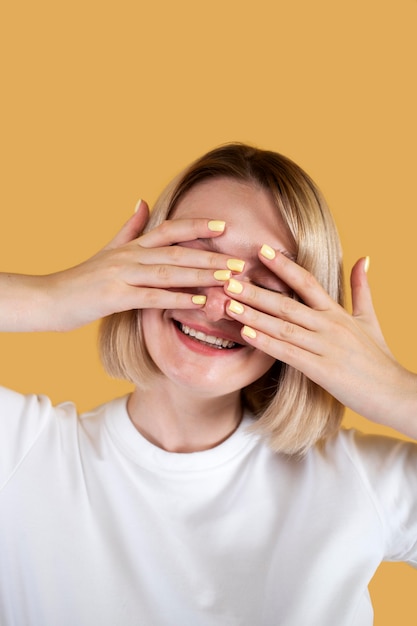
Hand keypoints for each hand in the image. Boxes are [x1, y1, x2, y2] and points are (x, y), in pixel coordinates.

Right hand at [1, 203, 236, 332]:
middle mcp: (129, 256)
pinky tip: (198, 301)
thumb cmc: (82, 279)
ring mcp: (122, 275)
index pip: (169, 230)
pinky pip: (151, 297)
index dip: (196, 227)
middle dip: (210, 256)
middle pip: (176, 252)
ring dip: (201, 275)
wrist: (48, 299)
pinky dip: (177, 299)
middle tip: (239, 261)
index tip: (223, 226)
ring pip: (168, 272)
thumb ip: (129, 228)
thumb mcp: (107, 250)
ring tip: (228, 279)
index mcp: (131, 246)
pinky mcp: (114, 297)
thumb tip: (140, 201)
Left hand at [224, 247, 416, 437]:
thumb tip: (364, 257)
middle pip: (287, 304)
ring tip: (229, 303)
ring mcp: (326, 348)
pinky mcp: (323, 371)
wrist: (395, 393)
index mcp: (337, 312)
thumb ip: (362, 288)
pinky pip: (289, 354)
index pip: (307, 282)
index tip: (262, 250)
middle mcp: (329, 325)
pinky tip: (246, 334)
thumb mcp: (370, 318)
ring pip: (284, 327)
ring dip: (254, 315)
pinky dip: (266, 343)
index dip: (283, 265)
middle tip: (228, 279)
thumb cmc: (379, 358)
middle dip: (255, 291)